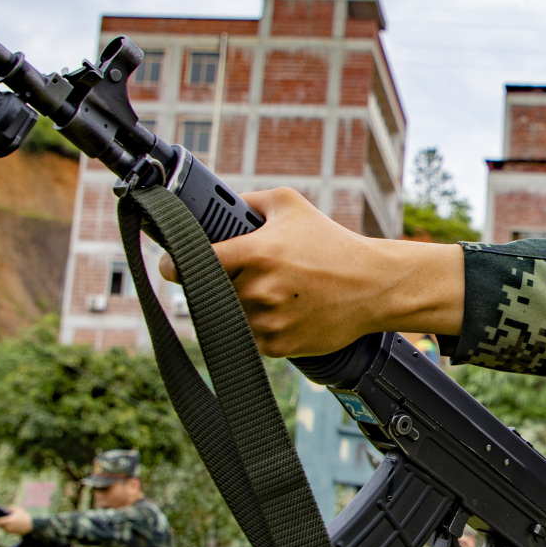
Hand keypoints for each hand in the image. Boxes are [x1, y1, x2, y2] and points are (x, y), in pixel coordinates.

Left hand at [0, 506, 33, 535]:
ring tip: (6, 521)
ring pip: (4, 528)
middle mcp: (8, 527)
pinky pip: (8, 530)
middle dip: (0, 522)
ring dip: (4, 525)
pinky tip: (10, 524)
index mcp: (8, 521)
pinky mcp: (13, 533)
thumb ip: (11, 508)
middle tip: (1, 518)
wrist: (30, 525)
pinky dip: (8, 527)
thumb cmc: (24, 517)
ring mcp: (10, 531)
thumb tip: (7, 509)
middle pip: (0, 525)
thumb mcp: (18, 509)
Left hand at [159, 186, 464, 356]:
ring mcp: (268, 320)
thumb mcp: (292, 205)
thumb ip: (250, 201)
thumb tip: (220, 206)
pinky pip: (253, 338)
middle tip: (250, 276)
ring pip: (233, 317)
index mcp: (257, 252)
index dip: (176, 263)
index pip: (196, 261)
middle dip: (224, 284)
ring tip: (278, 293)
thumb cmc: (333, 244)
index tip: (171, 265)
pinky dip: (262, 327)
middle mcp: (258, 289)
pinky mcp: (279, 345)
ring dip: (244, 307)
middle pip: (214, 291)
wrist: (374, 286)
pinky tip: (288, 312)